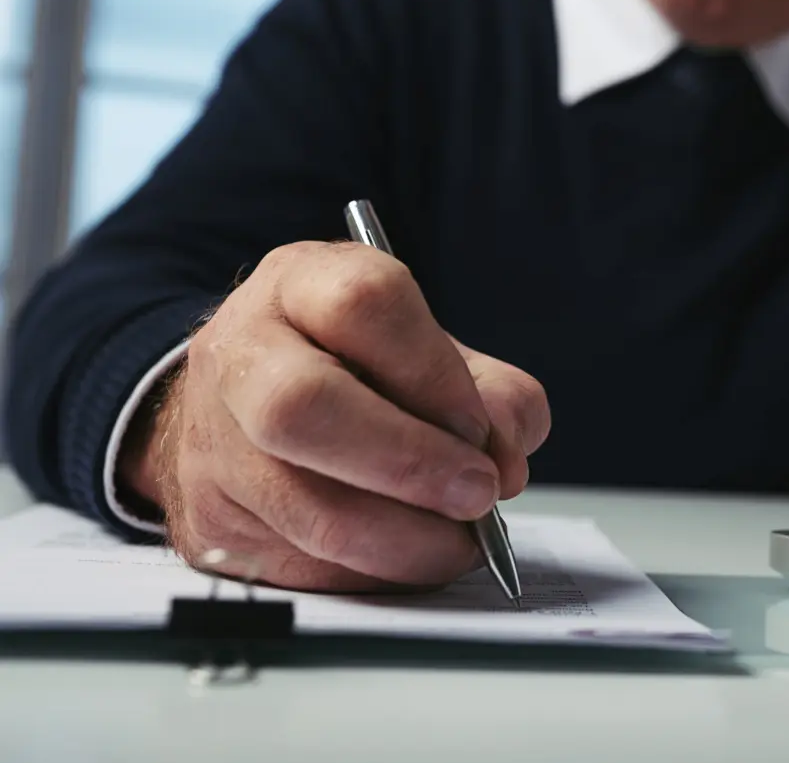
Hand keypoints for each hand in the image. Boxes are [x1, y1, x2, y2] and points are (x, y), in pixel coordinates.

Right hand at [120, 241, 550, 590]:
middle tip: (478, 493)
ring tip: (459, 537)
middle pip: (302, 407)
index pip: (362, 305)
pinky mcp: (213, 526)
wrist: (247, 410)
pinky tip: (411, 554)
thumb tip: (506, 458)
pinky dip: (380, 573)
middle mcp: (240, 354)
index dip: (432, 372)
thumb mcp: (433, 351)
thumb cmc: (359, 372)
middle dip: (410, 463)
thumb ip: (494, 394)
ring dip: (409, 539)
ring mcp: (213, 444)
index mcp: (300, 284)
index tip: (478, 425)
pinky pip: (308, 569)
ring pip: (309, 509)